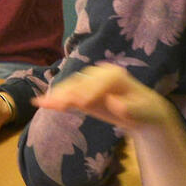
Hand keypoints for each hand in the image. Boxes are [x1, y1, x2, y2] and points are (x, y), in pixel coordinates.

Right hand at [34, 64, 179, 135]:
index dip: (91, 91)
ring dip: (56, 95)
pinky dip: (56, 98)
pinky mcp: (82, 91)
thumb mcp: (143, 112)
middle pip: (81, 82)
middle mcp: (99, 74)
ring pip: (70, 87)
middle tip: (56, 104)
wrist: (142, 111)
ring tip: (41, 103)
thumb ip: (130, 108)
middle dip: (68, 92)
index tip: (82, 103)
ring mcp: (89, 81)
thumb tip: (114, 102)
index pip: (100, 81)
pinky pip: (68, 93)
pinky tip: (41, 103)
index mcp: (115, 75)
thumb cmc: (145, 111)